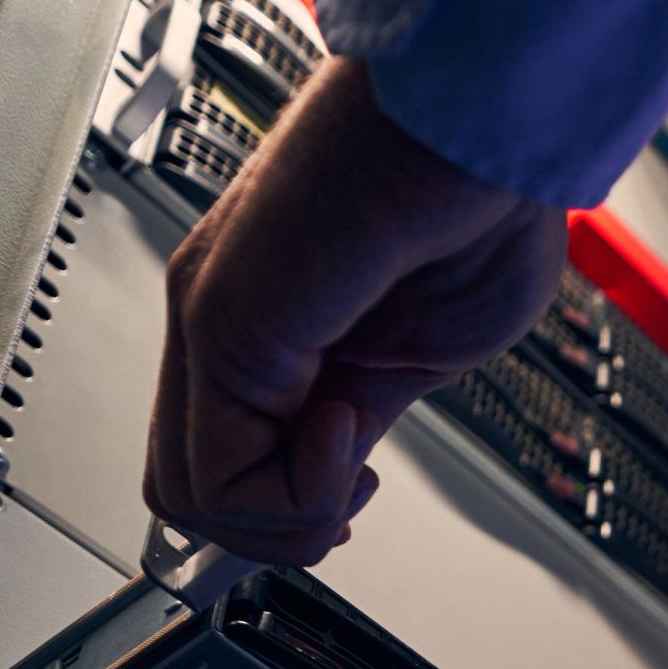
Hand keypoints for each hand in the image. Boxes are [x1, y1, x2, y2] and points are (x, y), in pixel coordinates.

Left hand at [145, 58, 567, 565]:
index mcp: (269, 326)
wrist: (483, 138)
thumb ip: (361, 416)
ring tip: (352, 454)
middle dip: (279, 530)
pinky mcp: (220, 323)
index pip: (222, 463)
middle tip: (350, 491)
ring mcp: (210, 320)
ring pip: (187, 499)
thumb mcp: (422, 357)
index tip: (356, 486)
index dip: (287, 511)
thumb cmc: (472, 210)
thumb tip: (334, 464)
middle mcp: (221, 320)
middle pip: (184, 492)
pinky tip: (344, 430)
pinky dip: (295, 492)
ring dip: (289, 518)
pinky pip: (220, 476)